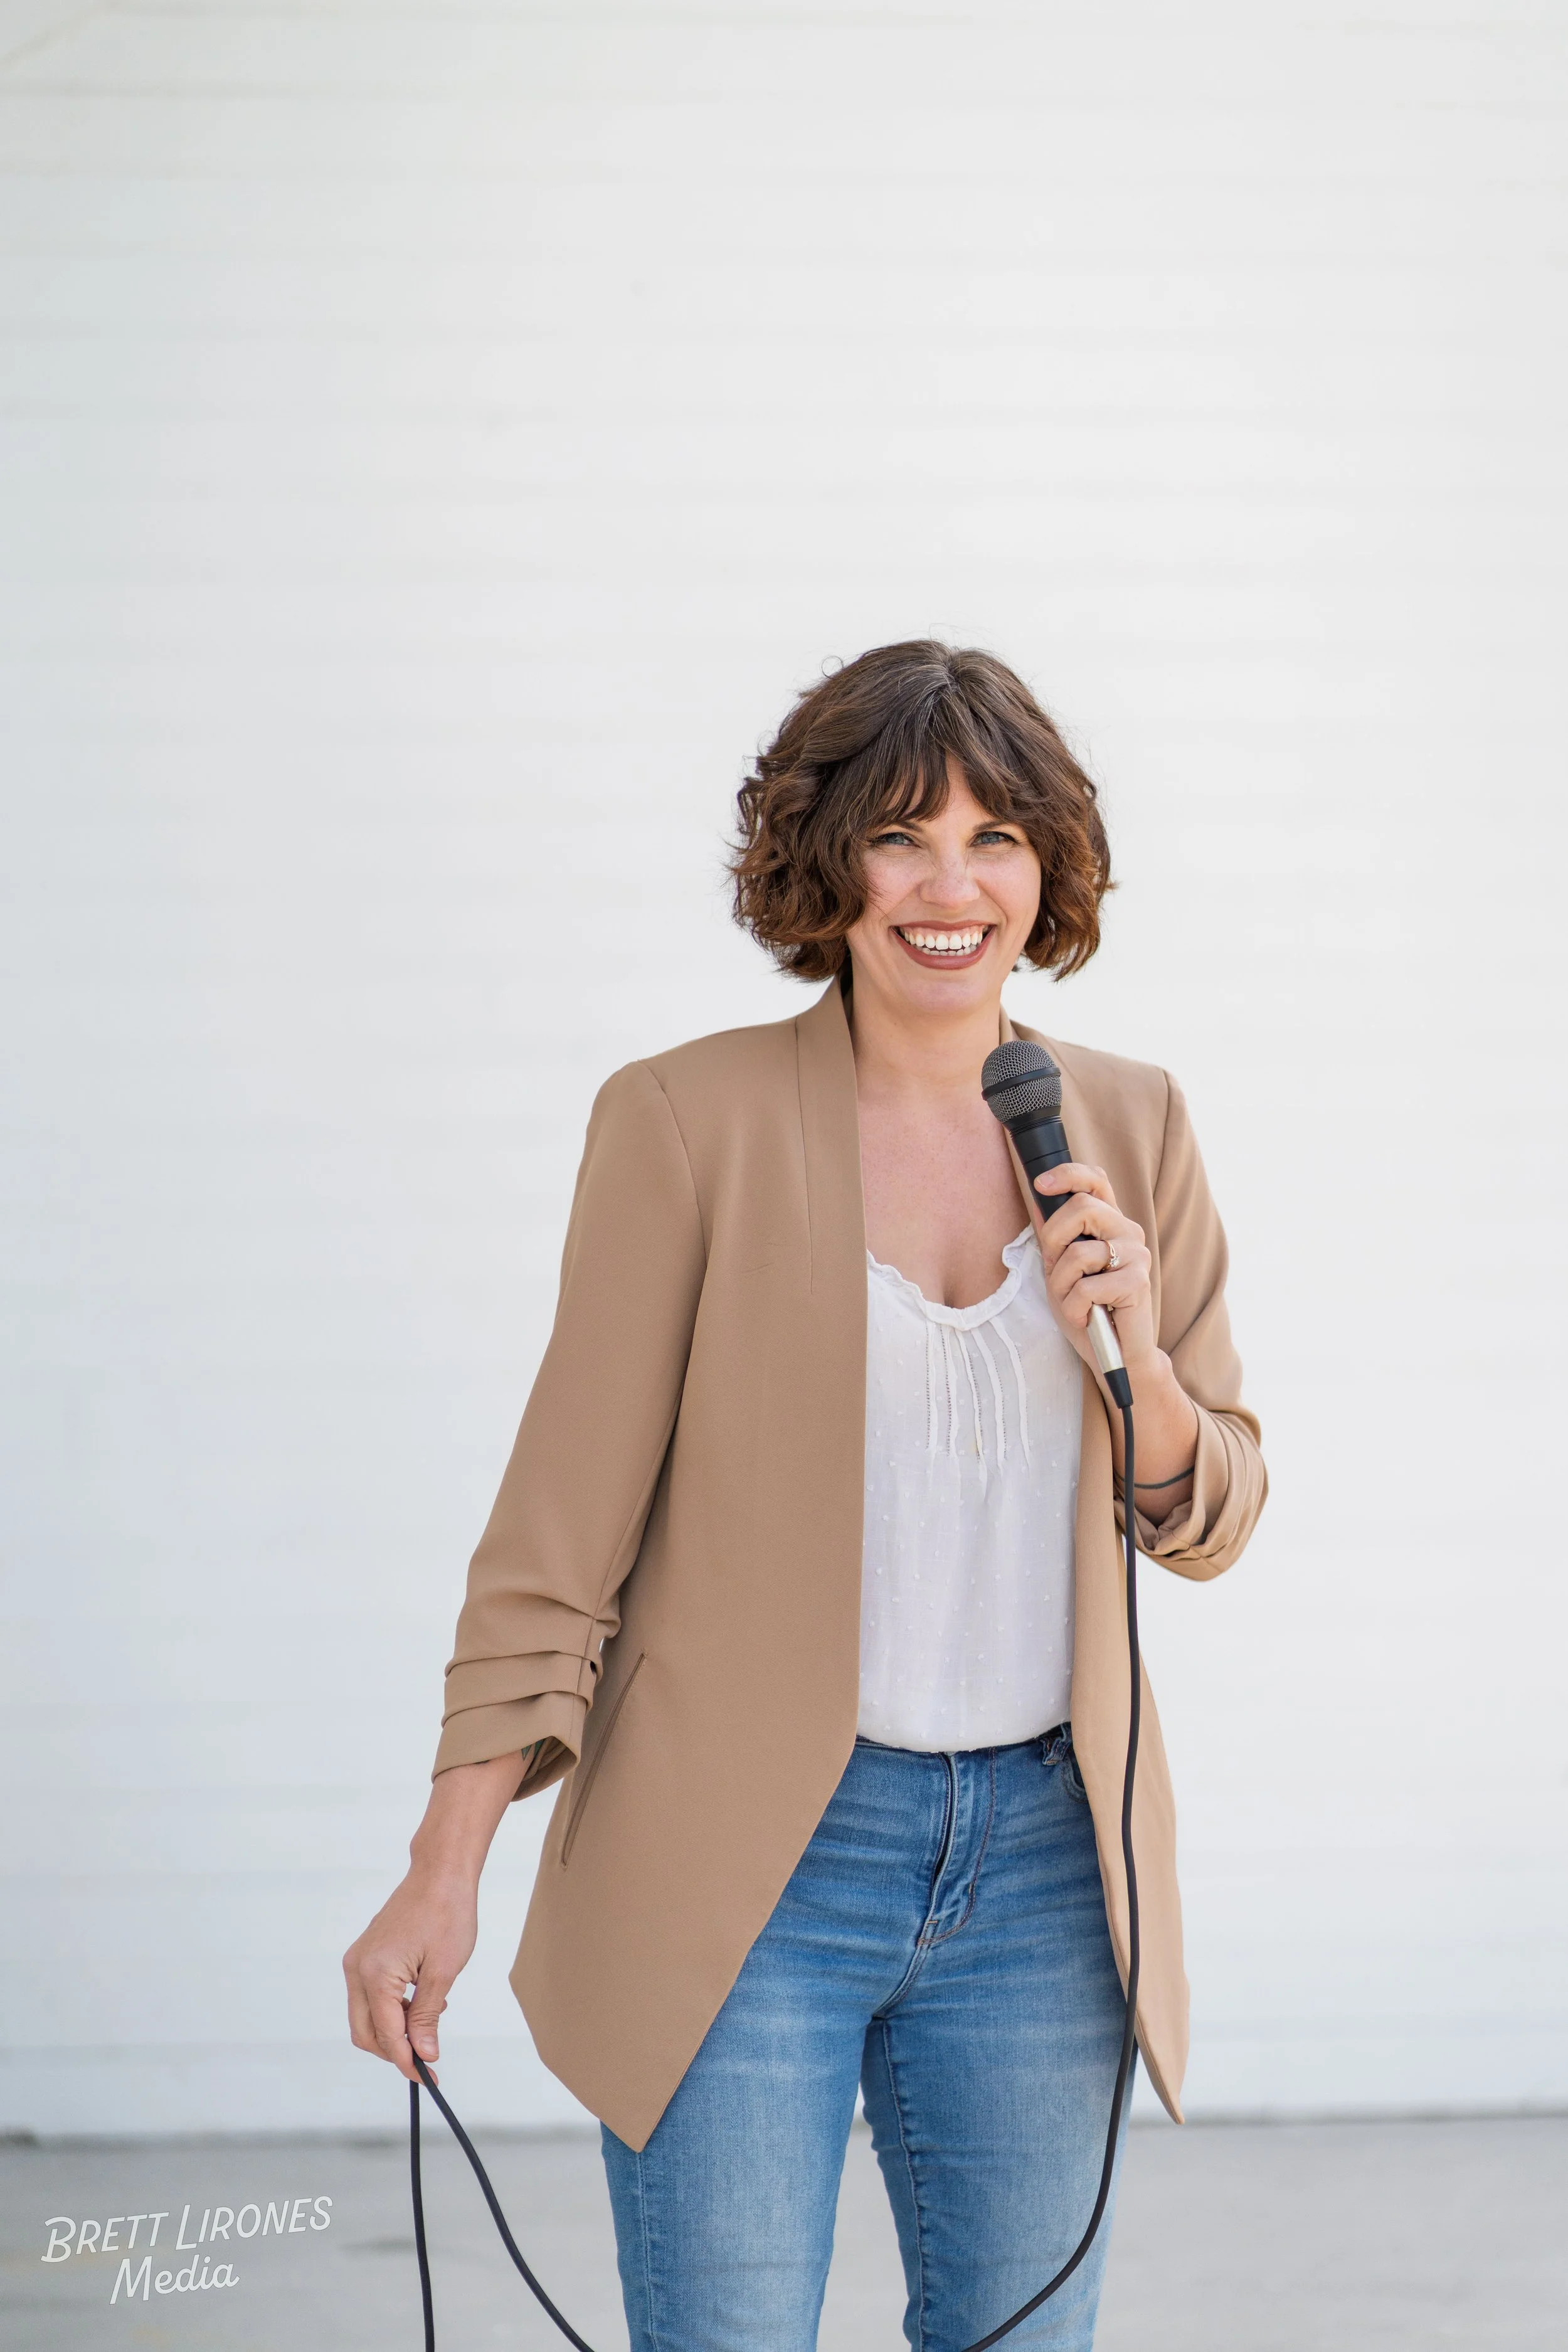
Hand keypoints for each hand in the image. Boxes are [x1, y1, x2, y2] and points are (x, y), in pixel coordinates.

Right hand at [343, 1750, 524, 2082]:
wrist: (440, 1872)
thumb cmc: (447, 1914)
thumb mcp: (443, 1972)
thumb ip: (427, 2017)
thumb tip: (424, 2055)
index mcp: (374, 1975)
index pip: (386, 2036)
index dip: (407, 2062)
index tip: (429, 2078)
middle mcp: (356, 1969)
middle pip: (365, 2033)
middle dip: (394, 2051)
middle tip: (428, 2058)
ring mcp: (357, 1960)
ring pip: (365, 2016)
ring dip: (394, 2029)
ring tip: (430, 2019)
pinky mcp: (365, 1954)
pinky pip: (370, 1995)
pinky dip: (391, 2009)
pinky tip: (421, 2000)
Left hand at [1030, 1161, 1157, 1378]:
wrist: (1117, 1354)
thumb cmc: (1089, 1311)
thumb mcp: (1061, 1270)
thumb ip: (1056, 1238)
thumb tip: (1039, 1202)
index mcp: (1110, 1224)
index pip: (1095, 1181)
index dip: (1068, 1174)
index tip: (1041, 1185)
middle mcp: (1128, 1232)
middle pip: (1081, 1207)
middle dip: (1053, 1239)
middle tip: (1055, 1268)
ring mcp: (1136, 1255)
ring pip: (1077, 1253)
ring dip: (1062, 1285)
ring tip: (1075, 1303)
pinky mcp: (1138, 1282)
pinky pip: (1086, 1287)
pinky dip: (1075, 1308)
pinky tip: (1087, 1317)